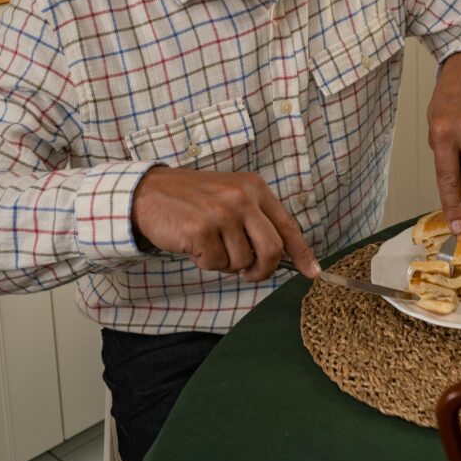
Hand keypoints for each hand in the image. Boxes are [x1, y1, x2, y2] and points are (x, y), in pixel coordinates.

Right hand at [131, 166, 320, 281]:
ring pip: (241, 261)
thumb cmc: (192, 199)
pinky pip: (216, 264)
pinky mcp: (202, 230)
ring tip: (209, 243)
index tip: (312, 272)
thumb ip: (255, 219)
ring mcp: (222, 213)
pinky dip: (205, 262)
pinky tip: (194, 244)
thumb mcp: (230, 196)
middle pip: (271, 249)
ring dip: (225, 263)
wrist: (149, 192)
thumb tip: (281, 255)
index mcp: (254, 188)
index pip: (288, 225)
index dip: (301, 252)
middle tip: (248, 273)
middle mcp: (242, 198)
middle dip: (262, 269)